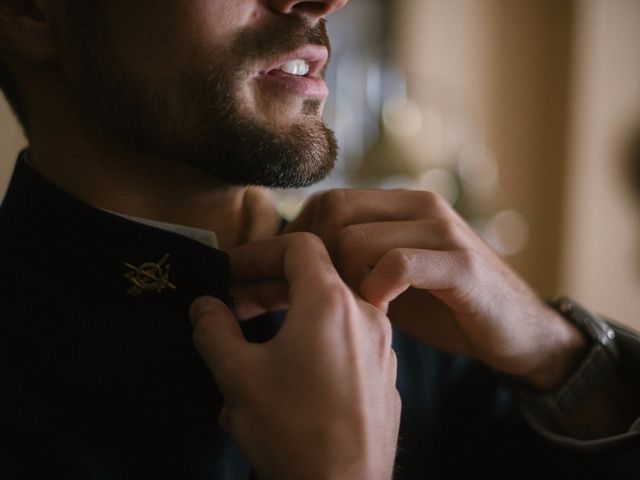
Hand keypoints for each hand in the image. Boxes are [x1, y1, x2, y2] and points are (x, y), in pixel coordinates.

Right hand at [190, 233, 399, 479]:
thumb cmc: (293, 431)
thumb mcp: (238, 375)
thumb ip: (214, 329)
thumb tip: (204, 306)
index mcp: (332, 303)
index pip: (298, 246)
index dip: (258, 252)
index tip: (229, 271)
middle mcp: (365, 316)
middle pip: (313, 278)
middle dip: (266, 288)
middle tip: (232, 307)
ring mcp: (380, 347)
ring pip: (326, 315)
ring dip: (285, 321)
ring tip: (249, 350)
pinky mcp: (383, 375)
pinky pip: (343, 344)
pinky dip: (310, 346)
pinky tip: (282, 380)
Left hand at [284, 190, 587, 390]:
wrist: (516, 330)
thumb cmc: (445, 306)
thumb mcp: (390, 279)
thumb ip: (351, 264)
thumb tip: (292, 268)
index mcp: (401, 205)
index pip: (328, 200)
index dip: (300, 238)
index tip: (290, 279)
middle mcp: (420, 206)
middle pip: (334, 210)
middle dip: (314, 258)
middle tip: (319, 297)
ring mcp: (442, 231)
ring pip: (356, 239)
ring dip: (343, 282)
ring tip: (356, 309)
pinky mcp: (461, 264)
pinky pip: (398, 265)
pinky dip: (377, 292)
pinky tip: (381, 311)